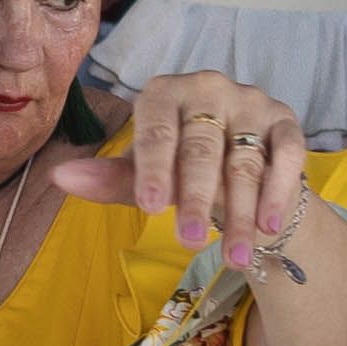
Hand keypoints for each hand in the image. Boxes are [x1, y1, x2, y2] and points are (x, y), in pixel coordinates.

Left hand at [53, 68, 310, 265]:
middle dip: (195, 198)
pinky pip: (286, 156)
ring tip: (234, 258)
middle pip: (201, 148)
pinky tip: (268, 228)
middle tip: (187, 241)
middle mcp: (209, 88)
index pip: (157, 130)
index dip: (153, 169)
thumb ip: (110, 179)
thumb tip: (60, 178)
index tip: (150, 207)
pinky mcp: (286, 121)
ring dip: (239, 213)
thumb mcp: (144, 176)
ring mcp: (251, 102)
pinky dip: (277, 193)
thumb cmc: (180, 170)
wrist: (239, 169)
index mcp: (165, 93)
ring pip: (244, 161)